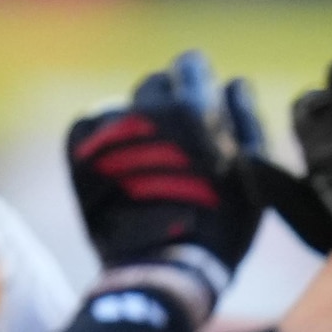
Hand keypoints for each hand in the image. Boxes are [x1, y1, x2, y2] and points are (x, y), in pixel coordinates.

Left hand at [63, 52, 263, 283]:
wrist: (161, 266)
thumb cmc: (220, 223)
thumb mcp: (253, 172)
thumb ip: (247, 120)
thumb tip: (235, 84)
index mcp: (192, 108)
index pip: (190, 65)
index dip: (199, 81)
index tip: (202, 99)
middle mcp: (144, 108)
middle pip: (156, 83)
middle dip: (169, 103)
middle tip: (180, 139)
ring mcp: (107, 127)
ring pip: (126, 107)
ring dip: (140, 124)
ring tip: (150, 162)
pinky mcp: (78, 147)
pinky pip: (94, 127)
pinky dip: (109, 141)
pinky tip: (124, 170)